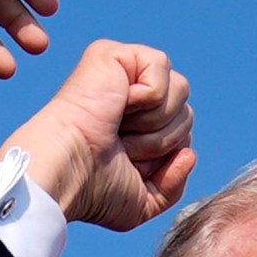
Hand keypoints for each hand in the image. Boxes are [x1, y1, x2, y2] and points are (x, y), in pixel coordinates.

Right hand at [0, 40, 196, 231]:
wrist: (67, 172)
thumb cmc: (93, 191)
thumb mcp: (144, 202)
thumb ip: (174, 185)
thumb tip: (189, 153)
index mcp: (135, 127)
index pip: (183, 132)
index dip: (166, 155)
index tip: (130, 164)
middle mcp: (130, 97)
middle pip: (187, 113)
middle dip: (161, 140)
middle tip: (122, 146)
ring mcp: (122, 73)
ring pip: (181, 89)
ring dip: (154, 122)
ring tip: (119, 128)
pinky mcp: (114, 54)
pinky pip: (161, 67)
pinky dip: (148, 95)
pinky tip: (119, 104)